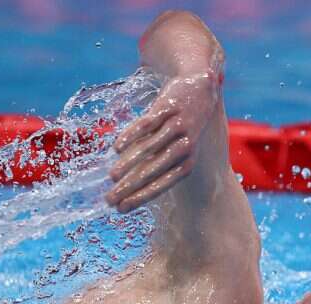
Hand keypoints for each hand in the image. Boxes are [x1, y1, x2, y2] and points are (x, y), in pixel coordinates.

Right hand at [105, 71, 218, 212]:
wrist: (200, 87)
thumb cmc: (184, 125)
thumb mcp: (179, 147)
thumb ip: (157, 163)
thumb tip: (129, 186)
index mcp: (188, 161)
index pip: (163, 184)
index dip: (141, 197)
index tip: (122, 209)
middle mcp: (184, 145)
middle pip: (153, 170)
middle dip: (131, 187)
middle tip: (110, 199)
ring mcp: (177, 125)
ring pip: (149, 148)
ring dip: (129, 164)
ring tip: (112, 177)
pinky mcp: (168, 107)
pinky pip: (147, 124)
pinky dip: (131, 136)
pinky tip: (116, 148)